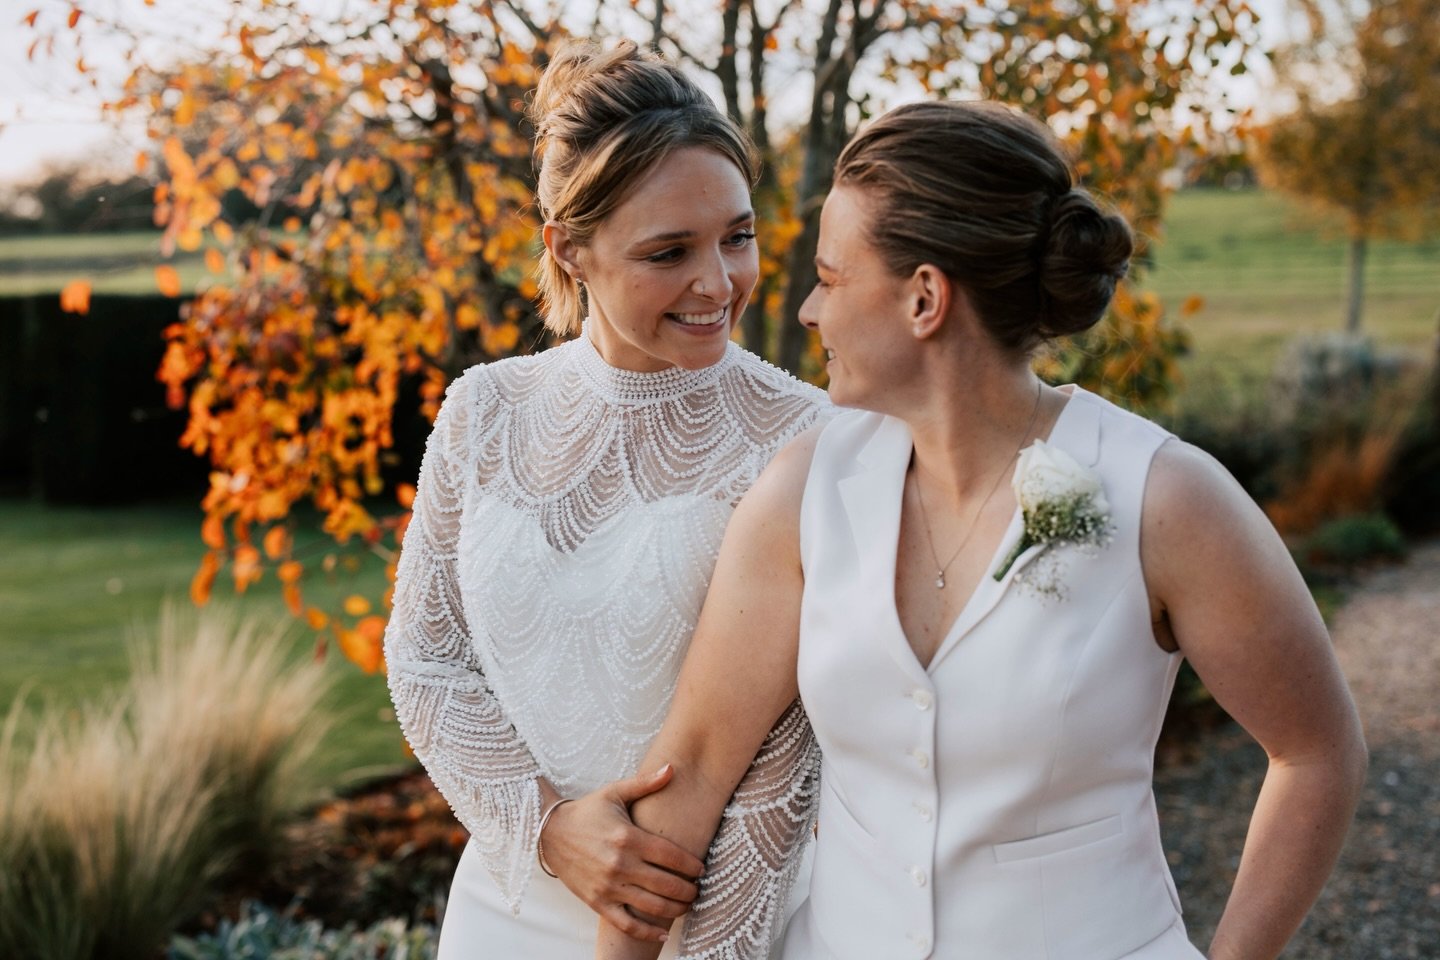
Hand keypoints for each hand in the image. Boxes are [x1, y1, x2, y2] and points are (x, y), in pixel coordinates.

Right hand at [541, 764, 703, 941]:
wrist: (549, 832)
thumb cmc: (588, 811)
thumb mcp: (616, 792)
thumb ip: (646, 784)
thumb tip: (673, 768)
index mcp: (628, 837)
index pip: (671, 856)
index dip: (692, 865)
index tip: (701, 869)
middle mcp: (620, 864)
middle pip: (666, 884)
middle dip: (688, 890)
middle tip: (698, 890)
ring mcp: (608, 886)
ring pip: (651, 905)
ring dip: (675, 909)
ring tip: (687, 905)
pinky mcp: (597, 901)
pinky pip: (626, 923)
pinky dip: (647, 931)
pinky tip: (664, 932)